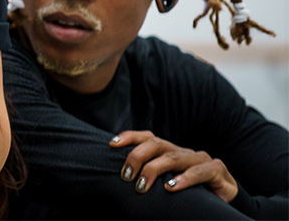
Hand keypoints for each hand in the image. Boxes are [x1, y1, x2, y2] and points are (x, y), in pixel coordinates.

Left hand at [111, 130, 237, 201]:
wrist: (225, 200)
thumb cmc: (191, 192)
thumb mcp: (167, 182)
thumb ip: (151, 177)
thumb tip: (123, 180)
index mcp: (169, 151)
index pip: (147, 137)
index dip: (130, 137)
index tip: (112, 144)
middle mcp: (182, 151)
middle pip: (156, 144)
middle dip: (138, 156)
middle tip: (126, 175)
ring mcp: (199, 158)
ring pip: (173, 157)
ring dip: (155, 170)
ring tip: (141, 185)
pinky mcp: (216, 169)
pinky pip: (199, 172)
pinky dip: (184, 179)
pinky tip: (171, 187)